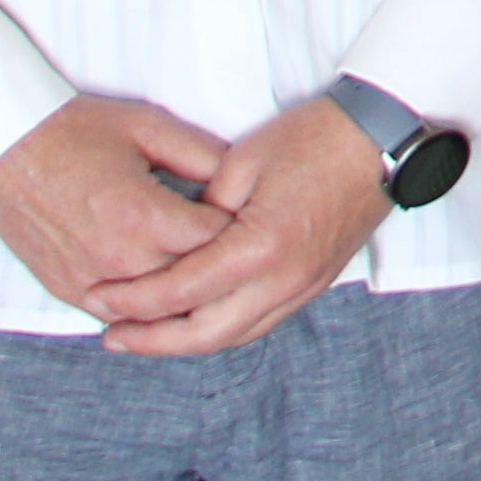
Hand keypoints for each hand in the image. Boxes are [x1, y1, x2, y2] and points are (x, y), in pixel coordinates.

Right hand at [0, 95, 230, 314]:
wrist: (3, 147)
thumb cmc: (74, 131)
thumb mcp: (149, 126)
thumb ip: (203, 154)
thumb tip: (242, 178)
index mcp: (142, 217)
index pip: (216, 243)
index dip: (240, 228)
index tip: (248, 216)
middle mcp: (117, 259)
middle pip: (192, 280)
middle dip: (217, 261)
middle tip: (234, 242)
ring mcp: (89, 281)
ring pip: (157, 307)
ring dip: (182, 290)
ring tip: (202, 265)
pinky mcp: (67, 291)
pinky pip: (119, 313)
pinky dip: (143, 304)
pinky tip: (161, 283)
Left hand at [94, 98, 392, 353]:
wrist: (381, 137)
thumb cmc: (315, 138)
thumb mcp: (240, 162)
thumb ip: (202, 211)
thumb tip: (176, 242)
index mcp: (260, 247)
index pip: (180, 291)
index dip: (133, 300)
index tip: (99, 296)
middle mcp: (283, 279)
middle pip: (204, 334)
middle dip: (152, 340)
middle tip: (112, 335)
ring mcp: (303, 286)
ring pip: (234, 336)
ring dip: (185, 342)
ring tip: (146, 335)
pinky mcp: (313, 283)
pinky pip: (259, 323)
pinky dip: (220, 329)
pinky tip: (196, 320)